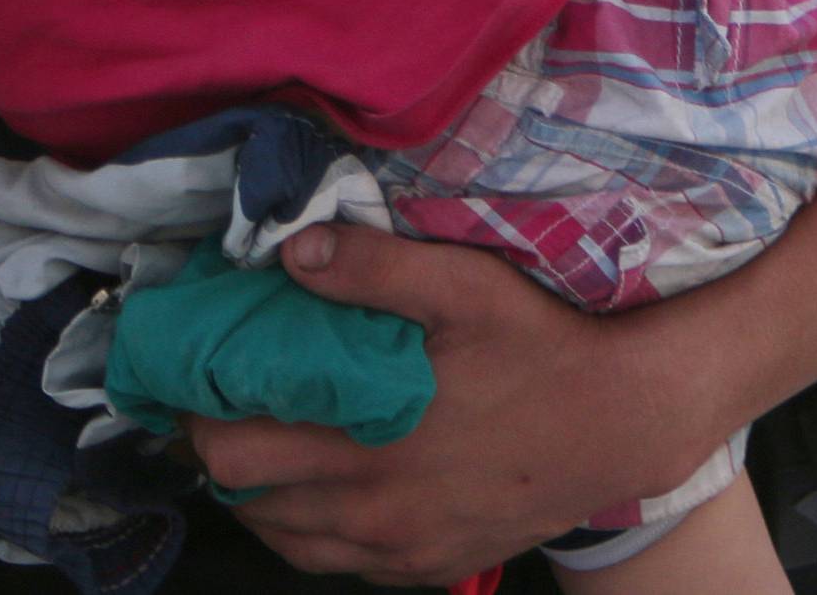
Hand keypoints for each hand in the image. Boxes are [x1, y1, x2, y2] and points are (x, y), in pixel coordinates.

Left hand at [186, 226, 714, 585]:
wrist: (621, 423)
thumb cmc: (541, 346)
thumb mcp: (464, 287)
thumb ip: (372, 269)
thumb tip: (291, 252)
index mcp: (365, 443)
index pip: (230, 449)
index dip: (196, 410)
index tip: (195, 369)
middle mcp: (371, 511)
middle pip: (243, 499)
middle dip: (217, 447)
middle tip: (225, 395)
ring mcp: (398, 549)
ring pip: (283, 539)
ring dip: (260, 491)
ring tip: (269, 433)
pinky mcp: (425, 568)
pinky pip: (336, 563)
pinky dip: (310, 527)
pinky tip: (325, 481)